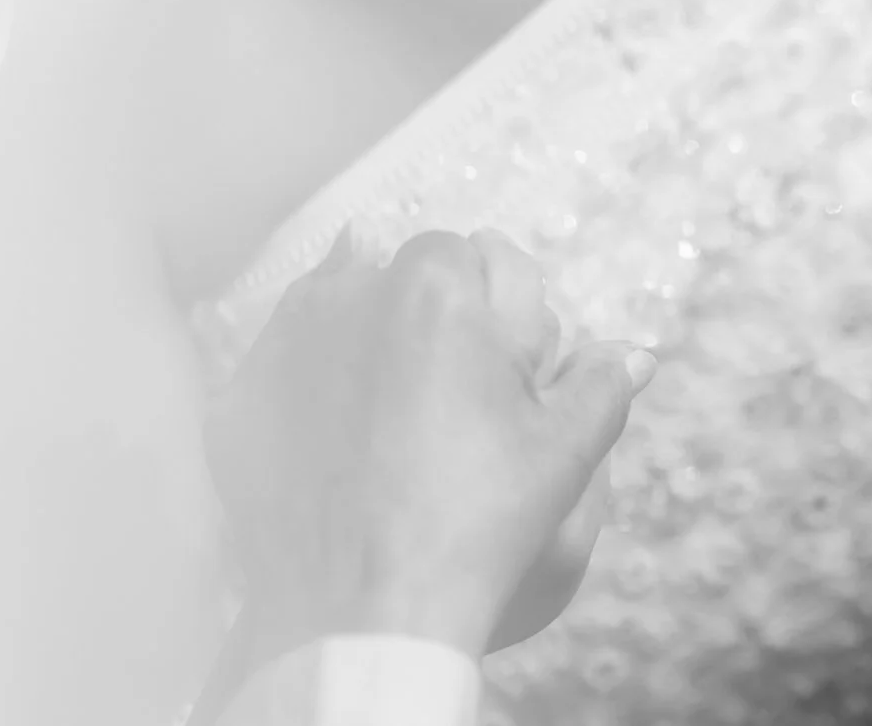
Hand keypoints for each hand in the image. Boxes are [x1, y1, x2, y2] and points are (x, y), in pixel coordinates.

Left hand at [202, 227, 654, 673]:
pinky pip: (284, 375)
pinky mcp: (239, 402)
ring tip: (397, 426)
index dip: (496, 313)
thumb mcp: (562, 453)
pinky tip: (344, 454)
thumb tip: (632, 355)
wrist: (360, 615)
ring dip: (366, 345)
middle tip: (455, 406)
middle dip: (430, 324)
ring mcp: (280, 346)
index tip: (503, 371)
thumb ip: (601, 385)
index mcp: (433, 287)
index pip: (473, 256)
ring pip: (336, 315)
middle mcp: (346, 294)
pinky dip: (311, 398)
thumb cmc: (473, 524)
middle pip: (400, 278)